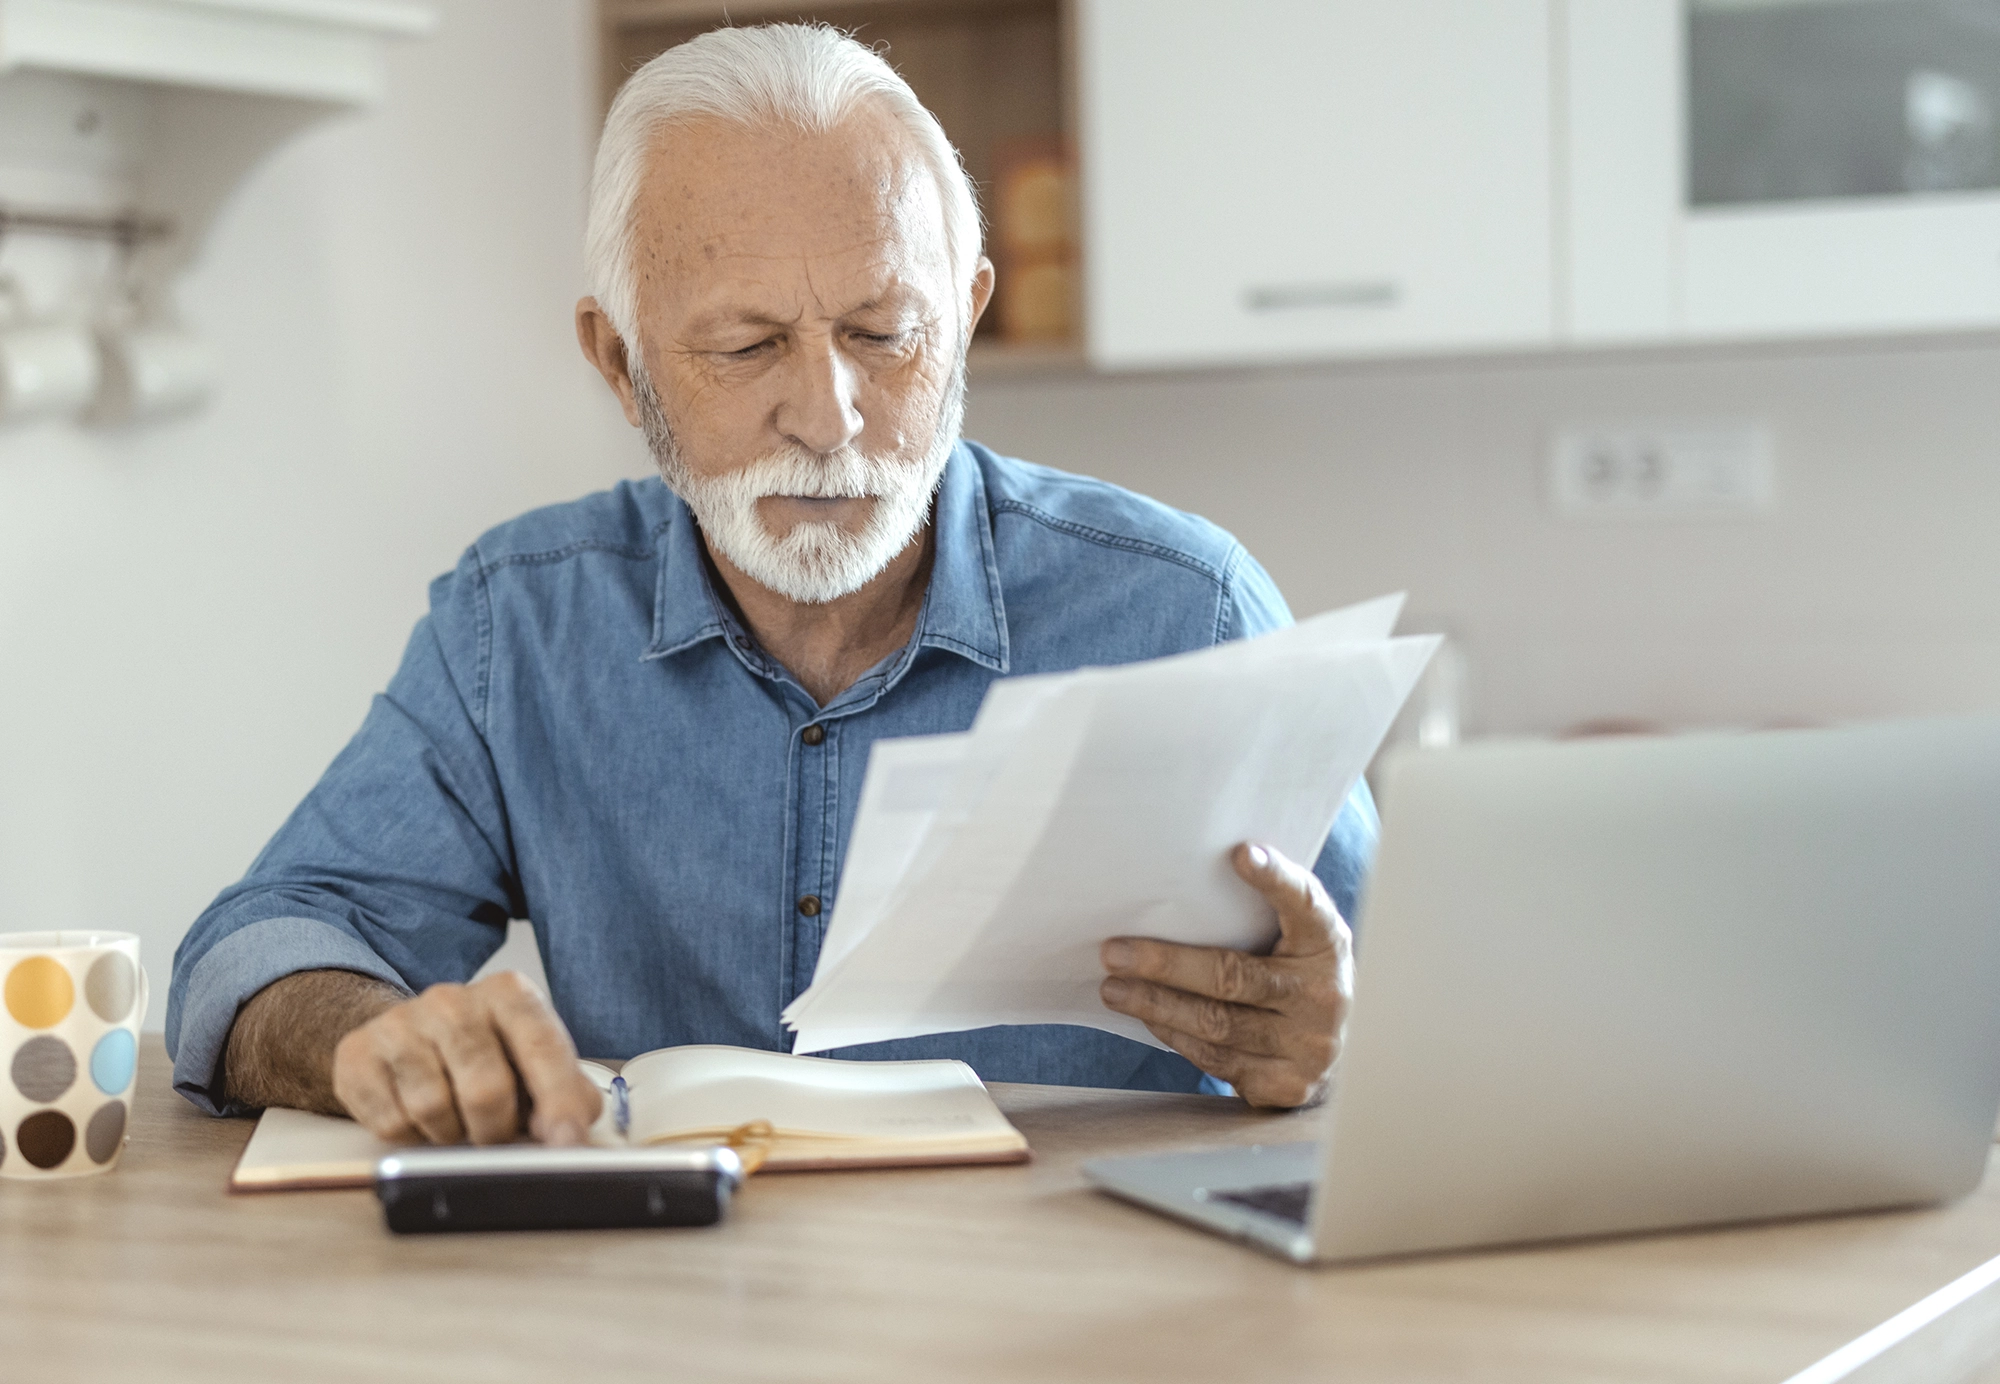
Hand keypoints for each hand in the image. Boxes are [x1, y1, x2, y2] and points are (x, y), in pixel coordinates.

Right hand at [331, 971, 602, 1144]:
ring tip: (455, 1119)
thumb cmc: (484, 1056)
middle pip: (485, 1091)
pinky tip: (418, 1116)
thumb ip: (564, 1094)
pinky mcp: (357, 1054)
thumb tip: (569, 1135)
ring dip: (451, 1134)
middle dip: (497, 1130)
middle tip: (496, 1134)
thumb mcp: (533, 1062)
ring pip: (433, 1110)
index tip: (568, 1144)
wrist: (404, 1037)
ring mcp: (400, 1023)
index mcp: (509, 994)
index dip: (558, 1101)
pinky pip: (390, 1123)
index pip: (542, 1048)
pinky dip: (411, 1136)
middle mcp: (453, 999)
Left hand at [1099, 842, 1353, 1108]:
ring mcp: (1307, 1046)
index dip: (1276, 879)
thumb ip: (1263, 911)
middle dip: (1166, 964)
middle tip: (1114, 952)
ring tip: (1113, 988)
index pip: (1306, 904)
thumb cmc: (1294, 976)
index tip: (1241, 854)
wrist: (1333, 1055)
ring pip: (1216, 1023)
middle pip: (1234, 976)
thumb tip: (1182, 877)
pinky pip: (1216, 1059)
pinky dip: (1175, 1034)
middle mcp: (1323, 996)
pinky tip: (1148, 1016)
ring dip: (1155, 1004)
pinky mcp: (1286, 1085)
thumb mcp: (1296, 939)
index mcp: (1327, 944)